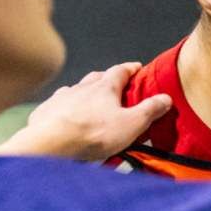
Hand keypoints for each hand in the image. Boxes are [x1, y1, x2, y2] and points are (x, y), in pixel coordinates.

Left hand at [0, 62, 170, 161]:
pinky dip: (63, 108)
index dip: (130, 68)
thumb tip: (165, 98)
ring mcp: (61, 98)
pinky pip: (56, 106)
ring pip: (74, 90)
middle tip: (114, 85)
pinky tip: (64, 117)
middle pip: (96, 77)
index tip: (137, 67)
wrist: (52, 143)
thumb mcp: (132, 124)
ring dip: (83, 94)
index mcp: (104, 88)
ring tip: (89, 104)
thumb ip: (150, 110)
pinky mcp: (44, 112)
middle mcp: (81, 88)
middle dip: (106, 78)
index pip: (120, 71)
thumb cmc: (94, 134)